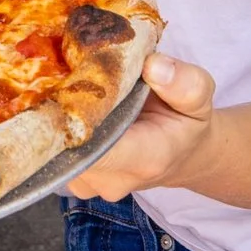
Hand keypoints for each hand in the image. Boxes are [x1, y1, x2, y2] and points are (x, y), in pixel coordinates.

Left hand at [64, 54, 216, 201]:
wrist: (180, 155)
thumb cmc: (185, 122)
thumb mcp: (200, 95)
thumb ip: (185, 82)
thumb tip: (153, 66)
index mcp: (146, 158)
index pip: (98, 150)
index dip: (70, 121)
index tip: (58, 86)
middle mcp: (112, 179)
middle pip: (66, 148)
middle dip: (55, 110)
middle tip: (51, 71)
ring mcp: (89, 185)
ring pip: (53, 151)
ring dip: (50, 118)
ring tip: (56, 83)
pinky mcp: (74, 181)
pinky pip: (51, 154)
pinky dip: (51, 127)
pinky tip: (58, 103)